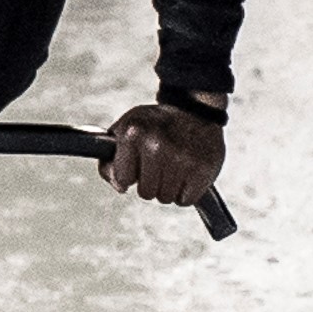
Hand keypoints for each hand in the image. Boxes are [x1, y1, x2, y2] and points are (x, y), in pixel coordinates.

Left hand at [105, 102, 225, 205]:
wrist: (196, 110)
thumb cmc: (154, 125)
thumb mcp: (125, 131)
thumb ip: (110, 161)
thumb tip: (121, 187)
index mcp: (133, 132)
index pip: (123, 179)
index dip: (129, 174)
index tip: (138, 162)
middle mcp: (156, 144)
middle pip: (146, 193)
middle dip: (151, 183)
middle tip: (160, 163)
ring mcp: (181, 158)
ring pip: (166, 198)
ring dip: (169, 187)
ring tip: (174, 164)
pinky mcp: (202, 169)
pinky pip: (186, 201)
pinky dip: (187, 191)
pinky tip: (188, 170)